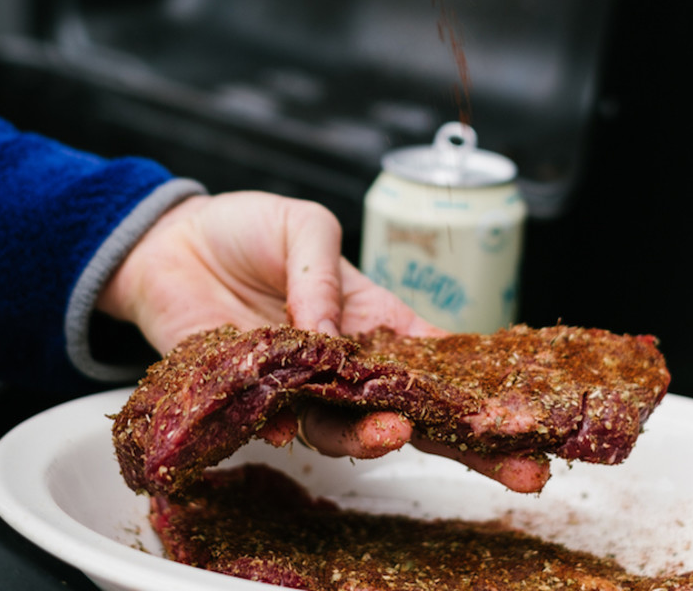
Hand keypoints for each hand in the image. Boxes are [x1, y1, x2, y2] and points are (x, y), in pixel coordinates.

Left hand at [98, 190, 548, 491]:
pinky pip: (275, 423)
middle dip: (466, 444)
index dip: (480, 389)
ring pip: (347, 428)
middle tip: (517, 468)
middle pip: (412, 413)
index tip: (521, 414)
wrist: (171, 245)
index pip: (437, 361)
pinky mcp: (249, 399)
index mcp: (375, 318)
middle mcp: (346, 364)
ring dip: (373, 439)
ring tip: (392, 435)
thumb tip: (332, 332)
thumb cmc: (247, 229)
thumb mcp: (302, 224)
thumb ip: (322, 273)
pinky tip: (287, 422)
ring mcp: (301, 386)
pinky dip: (286, 427)